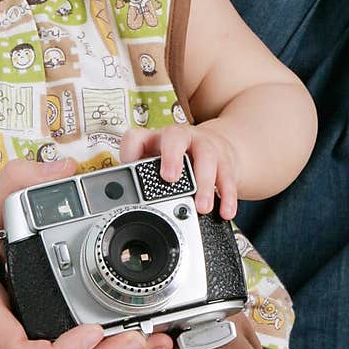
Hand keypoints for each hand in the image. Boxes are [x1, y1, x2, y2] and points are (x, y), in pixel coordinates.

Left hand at [120, 122, 238, 218]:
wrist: (217, 146)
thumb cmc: (178, 159)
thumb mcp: (157, 163)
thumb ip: (140, 180)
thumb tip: (121, 206)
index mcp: (156, 140)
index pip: (137, 137)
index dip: (132, 150)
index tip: (132, 166)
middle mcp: (180, 138)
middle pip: (175, 137)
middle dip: (173, 157)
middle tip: (170, 179)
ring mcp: (204, 146)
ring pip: (206, 157)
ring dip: (204, 183)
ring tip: (201, 207)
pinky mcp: (225, 160)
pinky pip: (228, 176)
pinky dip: (227, 195)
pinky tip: (225, 212)